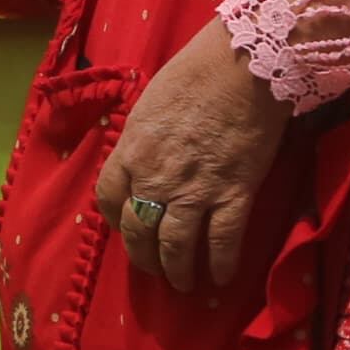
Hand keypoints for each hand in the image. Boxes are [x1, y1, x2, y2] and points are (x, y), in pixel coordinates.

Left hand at [94, 25, 290, 294]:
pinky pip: (221, 242)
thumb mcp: (150, 103)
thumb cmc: (196, 72)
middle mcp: (154, 178)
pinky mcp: (233, 195)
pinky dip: (221, 266)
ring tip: (184, 285)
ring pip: (176, 247)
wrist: (243, 65)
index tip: (126, 228)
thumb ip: (142, 138)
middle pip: (139, 232)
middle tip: (155, 270)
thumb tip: (144, 155)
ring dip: (178, 272)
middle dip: (145, 258)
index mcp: (130, 151)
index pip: (107, 199)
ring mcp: (194, 191)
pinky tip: (221, 278)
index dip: (115, 221)